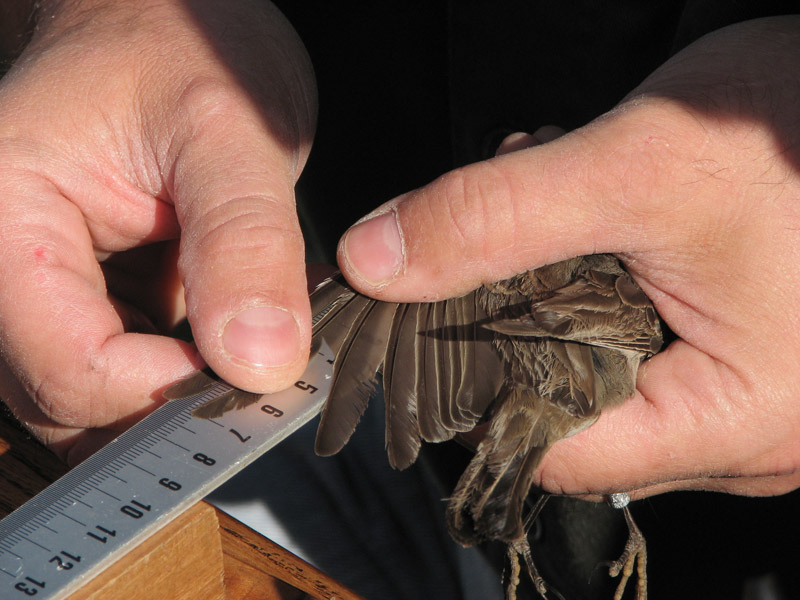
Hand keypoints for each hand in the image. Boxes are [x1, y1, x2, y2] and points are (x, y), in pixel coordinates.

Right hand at [0, 0, 316, 463]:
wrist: (163, 22)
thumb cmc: (182, 46)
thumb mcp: (229, 130)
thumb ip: (243, 241)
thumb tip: (261, 361)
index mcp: (8, 223)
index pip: (70, 370)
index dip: (168, 387)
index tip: (253, 361)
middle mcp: (9, 268)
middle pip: (71, 399)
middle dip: (172, 401)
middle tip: (260, 357)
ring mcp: (44, 287)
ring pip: (96, 396)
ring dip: (179, 388)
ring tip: (247, 327)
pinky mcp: (85, 293)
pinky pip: (122, 366)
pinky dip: (181, 365)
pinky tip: (226, 322)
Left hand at [336, 16, 799, 498]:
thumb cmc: (798, 131)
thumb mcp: (634, 169)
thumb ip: (493, 220)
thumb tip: (373, 263)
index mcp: (731, 418)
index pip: (552, 449)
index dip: (476, 390)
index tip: (432, 319)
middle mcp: (745, 432)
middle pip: (573, 412)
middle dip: (517, 318)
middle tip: (499, 229)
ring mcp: (749, 396)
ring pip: (603, 373)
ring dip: (556, 288)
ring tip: (553, 197)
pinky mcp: (745, 355)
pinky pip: (644, 347)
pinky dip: (599, 284)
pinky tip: (592, 213)